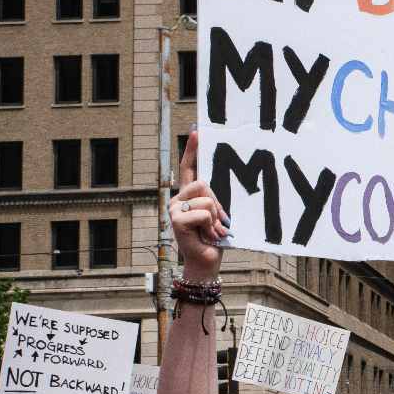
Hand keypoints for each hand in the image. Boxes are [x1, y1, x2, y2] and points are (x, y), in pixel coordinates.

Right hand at [169, 130, 228, 279]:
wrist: (207, 261)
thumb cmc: (214, 239)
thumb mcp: (217, 215)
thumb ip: (215, 200)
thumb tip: (218, 189)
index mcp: (189, 196)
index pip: (189, 168)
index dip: (193, 150)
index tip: (198, 131)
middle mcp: (177, 199)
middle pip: (203, 183)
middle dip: (218, 203)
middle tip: (220, 223)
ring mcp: (174, 209)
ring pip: (206, 198)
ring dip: (216, 217)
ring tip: (213, 231)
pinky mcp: (176, 220)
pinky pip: (203, 212)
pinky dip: (211, 225)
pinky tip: (207, 236)